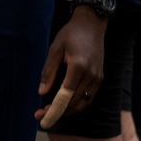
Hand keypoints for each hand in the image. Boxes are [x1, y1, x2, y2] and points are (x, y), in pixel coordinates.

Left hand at [35, 10, 105, 129]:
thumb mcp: (55, 49)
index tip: (41, 117)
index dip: (53, 109)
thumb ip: (48, 71)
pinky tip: (65, 104)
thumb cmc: (71, 34)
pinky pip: (89, 98)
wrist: (92, 24)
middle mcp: (91, 75)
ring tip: (51, 112)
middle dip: (57, 112)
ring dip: (67, 111)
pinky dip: (77, 105)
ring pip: (83, 103)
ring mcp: (98, 78)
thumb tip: (41, 92)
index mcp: (78, 67)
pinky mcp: (100, 78)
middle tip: (41, 116)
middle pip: (74, 103)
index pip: (65, 95)